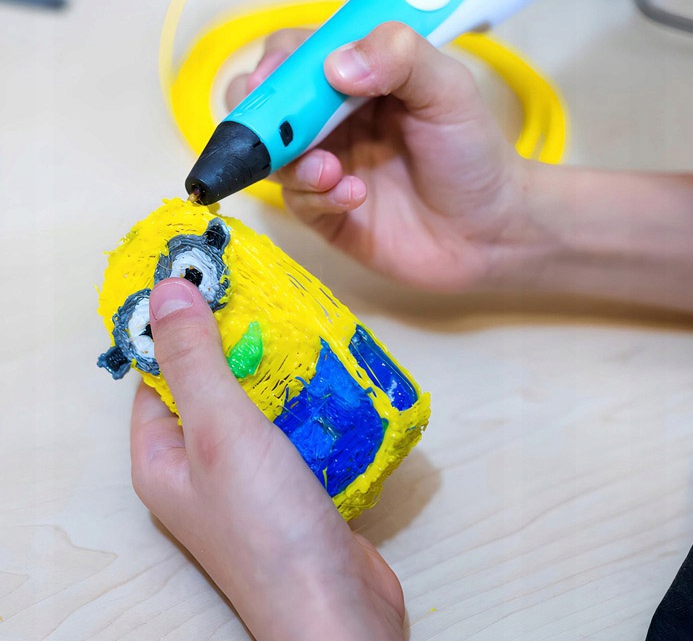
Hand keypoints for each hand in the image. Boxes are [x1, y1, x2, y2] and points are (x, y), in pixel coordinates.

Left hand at [130, 278, 404, 640]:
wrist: (338, 606)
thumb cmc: (267, 525)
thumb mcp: (221, 429)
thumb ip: (194, 360)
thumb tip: (164, 291)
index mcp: (162, 458)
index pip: (158, 377)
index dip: (177, 329)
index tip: (210, 283)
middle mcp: (200, 468)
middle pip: (212, 387)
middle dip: (239, 346)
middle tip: (268, 302)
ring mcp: (248, 479)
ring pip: (258, 406)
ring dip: (280, 372)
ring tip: (306, 330)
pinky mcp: (291, 485)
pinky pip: (292, 428)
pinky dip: (308, 401)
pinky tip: (332, 377)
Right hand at [227, 22, 535, 292]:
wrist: (490, 232)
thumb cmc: (472, 153)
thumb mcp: (448, 91)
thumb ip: (401, 57)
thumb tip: (334, 64)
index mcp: (358, 78)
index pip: (296, 55)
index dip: (276, 62)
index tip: (272, 77)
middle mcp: (332, 121)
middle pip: (266, 106)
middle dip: (258, 115)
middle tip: (270, 128)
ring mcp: (327, 167)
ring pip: (273, 157)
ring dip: (291, 161)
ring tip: (330, 170)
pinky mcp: (327, 214)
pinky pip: (298, 202)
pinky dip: (317, 197)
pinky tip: (354, 196)